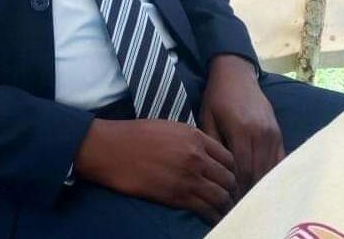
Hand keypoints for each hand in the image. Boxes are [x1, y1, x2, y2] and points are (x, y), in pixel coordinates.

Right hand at [74, 118, 236, 225]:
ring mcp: (188, 177)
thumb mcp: (169, 127)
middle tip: (228, 196)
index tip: (228, 177)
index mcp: (195, 137)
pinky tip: (212, 217)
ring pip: (221, 196)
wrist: (113, 149)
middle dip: (231, 188)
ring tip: (222, 209)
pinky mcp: (177, 196)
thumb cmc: (137, 135)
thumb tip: (205, 154)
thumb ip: (191, 139)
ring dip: (224, 204)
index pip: (228, 157)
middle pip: (229, 178)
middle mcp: (196, 157)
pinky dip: (212, 215)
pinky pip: (205, 210)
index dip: (231, 170)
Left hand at [199, 55, 284, 197]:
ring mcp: (272, 133)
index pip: (242, 168)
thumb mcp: (207, 117)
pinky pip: (279, 159)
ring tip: (250, 198)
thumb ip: (213, 144)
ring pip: (270, 168)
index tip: (229, 202)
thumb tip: (216, 172)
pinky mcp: (278, 132)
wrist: (236, 74)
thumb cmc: (217, 96)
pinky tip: (264, 184)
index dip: (236, 188)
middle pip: (258, 172)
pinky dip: (272, 173)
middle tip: (239, 205)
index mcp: (240, 129)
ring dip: (261, 185)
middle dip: (248, 191)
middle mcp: (260, 133)